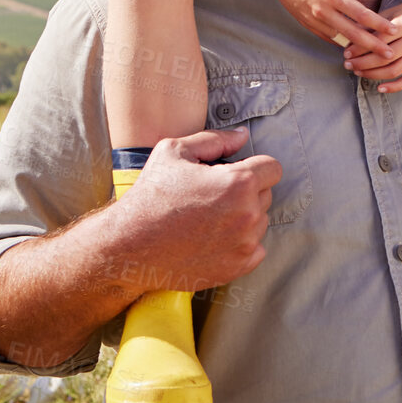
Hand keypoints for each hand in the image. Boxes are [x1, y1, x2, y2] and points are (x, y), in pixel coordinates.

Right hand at [107, 127, 282, 293]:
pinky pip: (256, 248)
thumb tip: (243, 135)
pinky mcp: (238, 267)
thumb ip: (216, 140)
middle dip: (246, 191)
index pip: (273, 168)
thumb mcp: (175, 152)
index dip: (254, 167)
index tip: (234, 173)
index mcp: (238, 183)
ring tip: (209, 218)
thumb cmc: (150, 197)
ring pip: (261, 221)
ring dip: (244, 217)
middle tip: (212, 196)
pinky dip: (241, 243)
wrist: (129, 247)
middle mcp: (248, 214)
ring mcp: (245, 244)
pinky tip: (214, 238)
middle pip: (266, 194)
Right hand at [262, 0, 398, 58]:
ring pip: (340, 40)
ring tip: (374, 57)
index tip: (394, 31)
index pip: (362, 15)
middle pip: (353, 34)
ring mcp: (314, 20)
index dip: (379, 25)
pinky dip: (340, 43)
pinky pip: (327, 38)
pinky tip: (352, 48)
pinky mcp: (307, 24)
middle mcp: (324, 11)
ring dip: (357, 49)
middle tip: (390, 55)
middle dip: (373, 46)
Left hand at [345, 0, 401, 93]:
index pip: (379, 40)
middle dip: (363, 63)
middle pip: (385, 58)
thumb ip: (369, 27)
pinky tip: (379, 88)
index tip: (346, 53)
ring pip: (394, 70)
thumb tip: (347, 42)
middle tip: (348, 64)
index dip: (360, 48)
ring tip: (358, 72)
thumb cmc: (401, 14)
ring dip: (373, 74)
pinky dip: (395, 87)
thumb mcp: (386, 14)